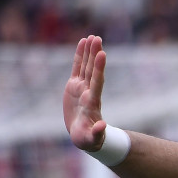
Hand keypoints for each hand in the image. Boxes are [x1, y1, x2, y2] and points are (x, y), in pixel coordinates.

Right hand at [64, 35, 108, 151]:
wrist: (84, 136)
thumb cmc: (88, 140)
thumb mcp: (91, 139)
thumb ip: (97, 133)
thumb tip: (103, 126)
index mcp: (92, 103)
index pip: (97, 83)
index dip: (99, 69)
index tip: (102, 54)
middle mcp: (89, 92)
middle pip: (92, 71)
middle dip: (94, 55)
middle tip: (97, 39)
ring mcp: (82, 88)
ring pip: (86, 67)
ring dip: (89, 52)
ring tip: (92, 37)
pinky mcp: (74, 87)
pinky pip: (77, 68)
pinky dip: (79, 56)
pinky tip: (82, 43)